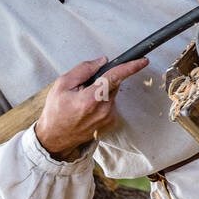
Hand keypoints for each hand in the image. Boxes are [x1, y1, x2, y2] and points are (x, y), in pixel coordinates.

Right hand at [34, 55, 148, 159]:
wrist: (56, 138)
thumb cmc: (56, 111)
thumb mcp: (62, 85)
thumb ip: (83, 70)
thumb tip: (102, 61)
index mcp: (90, 99)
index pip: (114, 78)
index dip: (130, 67)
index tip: (143, 61)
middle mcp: (103, 110)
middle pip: (112, 84)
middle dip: (101, 80)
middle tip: (83, 88)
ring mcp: (109, 118)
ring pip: (112, 94)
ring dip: (101, 92)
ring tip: (83, 102)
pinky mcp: (111, 122)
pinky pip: (111, 104)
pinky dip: (102, 102)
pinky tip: (88, 110)